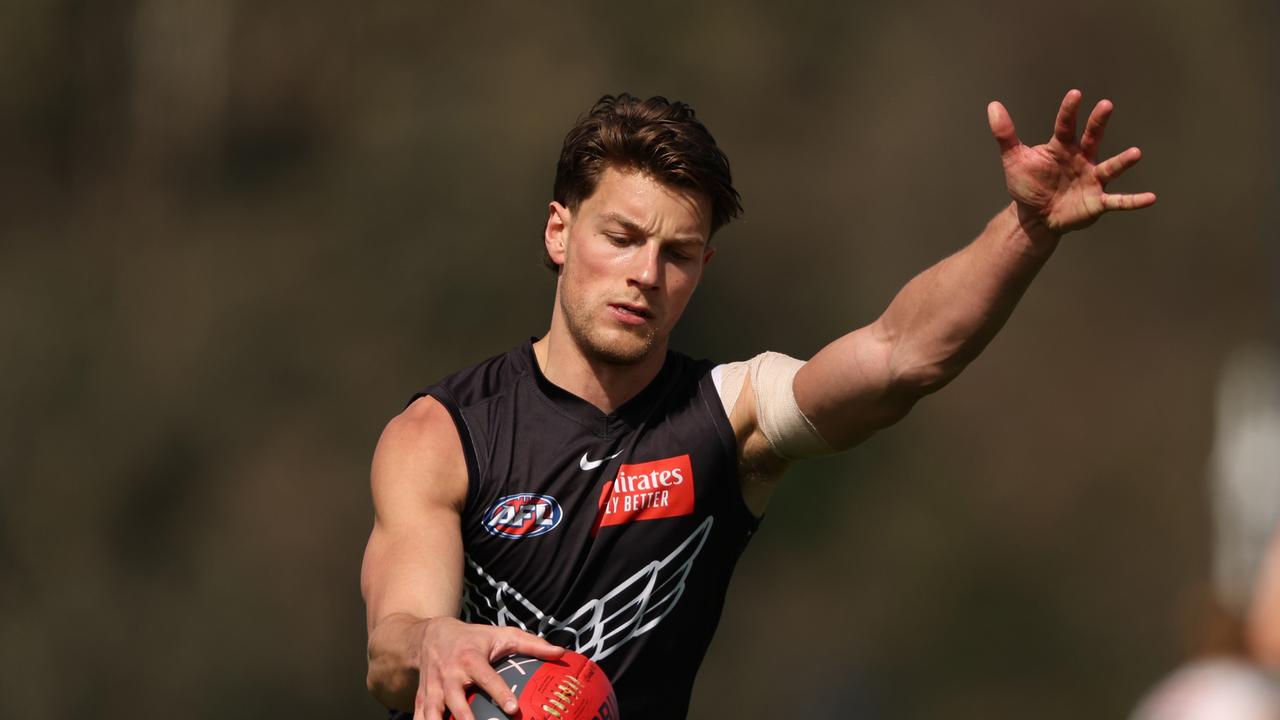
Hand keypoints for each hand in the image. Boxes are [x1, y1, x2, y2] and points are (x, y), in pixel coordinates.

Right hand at [415, 617, 564, 719]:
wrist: (429, 635)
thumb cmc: (473, 638)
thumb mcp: (502, 635)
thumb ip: (531, 644)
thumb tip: (560, 653)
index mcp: (470, 658)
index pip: (486, 677)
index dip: (499, 693)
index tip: (513, 709)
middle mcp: (449, 674)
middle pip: (456, 702)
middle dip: (466, 719)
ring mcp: (433, 688)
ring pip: (434, 712)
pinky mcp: (422, 697)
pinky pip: (420, 717)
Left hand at [988, 89, 1155, 235]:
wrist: (1034, 217)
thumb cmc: (1028, 185)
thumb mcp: (1014, 160)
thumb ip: (1005, 134)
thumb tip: (993, 106)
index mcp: (1062, 148)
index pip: (1065, 125)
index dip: (1069, 111)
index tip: (1075, 94)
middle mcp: (1081, 159)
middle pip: (1092, 137)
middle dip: (1099, 123)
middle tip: (1106, 106)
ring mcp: (1092, 179)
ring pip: (1110, 167)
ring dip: (1122, 161)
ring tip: (1136, 153)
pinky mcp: (1097, 201)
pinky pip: (1118, 200)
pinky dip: (1133, 200)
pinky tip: (1151, 198)